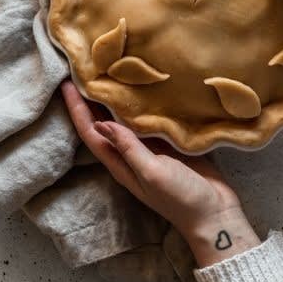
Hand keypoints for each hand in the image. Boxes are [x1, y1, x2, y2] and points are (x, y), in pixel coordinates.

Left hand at [60, 80, 259, 267]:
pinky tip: (140, 86)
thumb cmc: (181, 198)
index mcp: (120, 163)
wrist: (216, 213)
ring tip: (106, 71)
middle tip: (82, 68)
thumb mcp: (151, 172)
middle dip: (89, 99)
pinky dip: (139, 103)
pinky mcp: (168, 143)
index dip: (76, 108)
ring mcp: (148, 149)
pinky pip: (147, 119)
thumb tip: (101, 122)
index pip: (90, 131)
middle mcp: (129, 154)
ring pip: (123, 118)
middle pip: (102, 122)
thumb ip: (128, 148)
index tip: (66, 84)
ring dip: (113, 98)